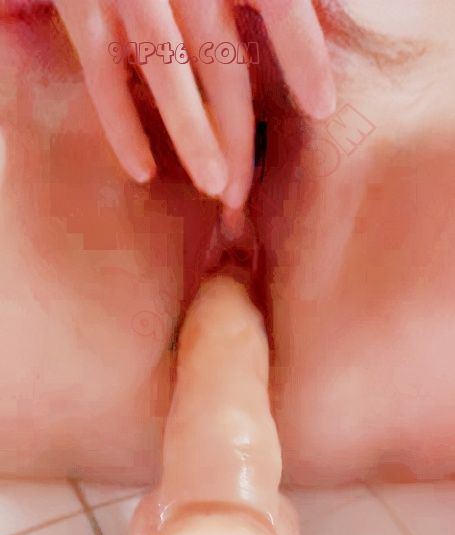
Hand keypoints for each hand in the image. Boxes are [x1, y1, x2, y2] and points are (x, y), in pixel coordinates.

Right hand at [53, 0, 335, 206]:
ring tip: (216, 190)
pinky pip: (103, 76)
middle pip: (223, 60)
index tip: (324, 110)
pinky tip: (143, 172)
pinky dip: (122, 126)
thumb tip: (326, 33)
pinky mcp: (80, 6)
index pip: (279, 0)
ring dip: (194, 137)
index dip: (304, 54)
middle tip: (246, 194)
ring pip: (168, 73)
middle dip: (239, 132)